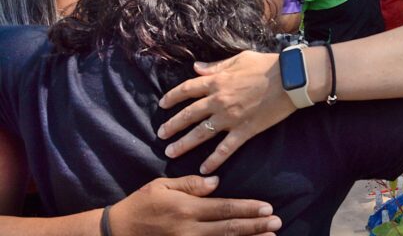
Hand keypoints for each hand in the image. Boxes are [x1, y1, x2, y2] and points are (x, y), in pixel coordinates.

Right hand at [109, 175, 280, 235]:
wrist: (115, 233)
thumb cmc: (140, 205)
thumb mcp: (161, 186)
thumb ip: (190, 184)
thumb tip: (216, 182)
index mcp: (187, 209)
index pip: (224, 208)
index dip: (248, 208)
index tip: (267, 208)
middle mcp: (189, 230)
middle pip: (229, 228)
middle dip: (255, 226)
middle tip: (277, 223)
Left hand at [157, 51, 295, 173]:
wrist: (290, 79)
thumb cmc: (266, 65)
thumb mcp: (239, 59)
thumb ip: (216, 66)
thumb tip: (196, 68)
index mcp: (217, 81)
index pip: (187, 89)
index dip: (172, 97)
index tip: (163, 104)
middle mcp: (218, 100)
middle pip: (188, 115)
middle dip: (172, 125)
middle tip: (160, 135)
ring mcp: (230, 118)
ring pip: (201, 133)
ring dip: (184, 144)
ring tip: (171, 152)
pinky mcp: (245, 130)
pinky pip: (226, 148)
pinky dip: (214, 159)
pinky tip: (204, 169)